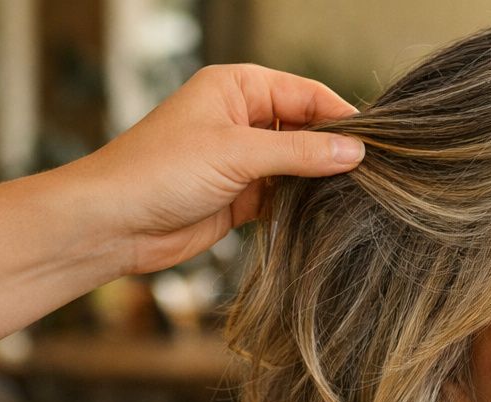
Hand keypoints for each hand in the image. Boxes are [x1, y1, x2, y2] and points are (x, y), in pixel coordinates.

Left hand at [71, 63, 363, 274]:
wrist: (113, 223)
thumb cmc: (158, 171)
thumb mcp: (236, 153)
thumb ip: (299, 152)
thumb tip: (355, 152)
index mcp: (237, 88)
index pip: (306, 94)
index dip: (340, 116)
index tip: (376, 144)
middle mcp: (241, 119)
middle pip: (306, 129)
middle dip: (333, 151)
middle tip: (372, 176)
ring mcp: (242, 160)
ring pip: (298, 166)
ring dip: (320, 182)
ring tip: (355, 198)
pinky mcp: (241, 197)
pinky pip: (285, 197)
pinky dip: (304, 206)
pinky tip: (326, 216)